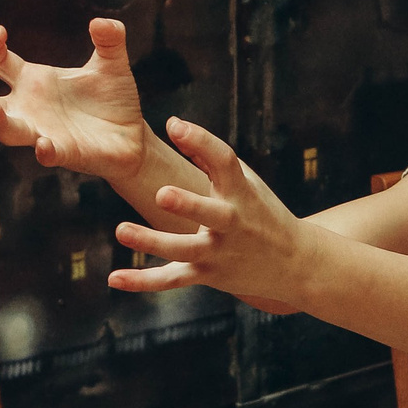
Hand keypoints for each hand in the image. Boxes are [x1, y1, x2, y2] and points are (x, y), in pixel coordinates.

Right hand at [0, 18, 149, 182]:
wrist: (133, 137)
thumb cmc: (112, 100)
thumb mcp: (112, 64)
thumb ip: (110, 40)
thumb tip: (103, 22)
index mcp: (32, 81)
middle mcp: (28, 108)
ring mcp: (42, 132)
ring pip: (6, 132)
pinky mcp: (64, 153)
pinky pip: (47, 153)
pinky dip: (44, 150)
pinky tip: (44, 145)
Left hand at [108, 116, 310, 311]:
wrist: (293, 263)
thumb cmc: (261, 211)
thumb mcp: (246, 183)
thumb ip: (211, 158)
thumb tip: (175, 126)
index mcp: (242, 193)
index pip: (225, 162)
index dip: (201, 142)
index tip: (175, 125)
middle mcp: (233, 223)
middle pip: (211, 214)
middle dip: (188, 205)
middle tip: (161, 193)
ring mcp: (219, 252)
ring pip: (184, 250)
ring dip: (152, 242)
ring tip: (121, 230)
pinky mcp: (207, 275)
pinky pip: (172, 280)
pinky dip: (143, 281)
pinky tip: (115, 278)